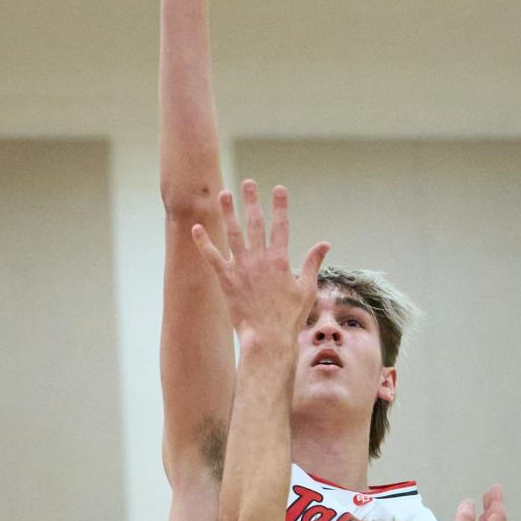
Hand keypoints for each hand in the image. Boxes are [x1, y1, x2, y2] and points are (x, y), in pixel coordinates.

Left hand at [192, 180, 329, 342]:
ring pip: (233, 234)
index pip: (280, 226)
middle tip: (247, 183)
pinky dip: (204, 242)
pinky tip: (196, 228)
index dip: (279, 206)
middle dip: (251, 201)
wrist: (268, 338)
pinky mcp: (226, 280)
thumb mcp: (307, 289)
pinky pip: (213, 257)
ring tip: (224, 194)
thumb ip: (313, 264)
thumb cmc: (289, 318)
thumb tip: (324, 244)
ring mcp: (242, 268)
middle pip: (255, 223)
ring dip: (228, 212)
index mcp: (280, 260)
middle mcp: (260, 259)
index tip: (278, 189)